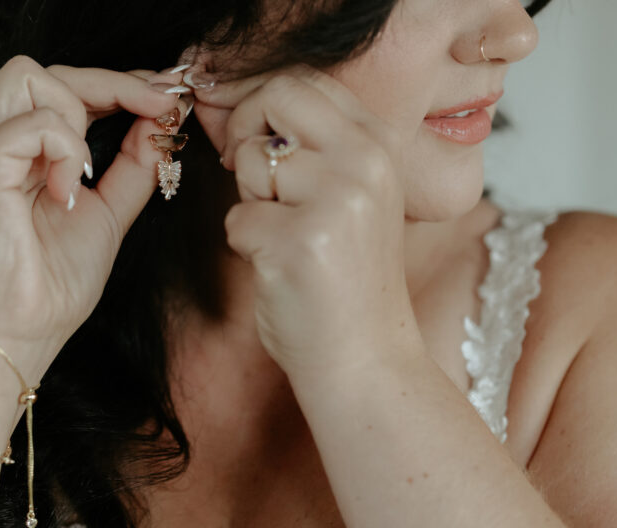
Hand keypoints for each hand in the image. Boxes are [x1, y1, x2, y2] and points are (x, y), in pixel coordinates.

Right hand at [0, 56, 181, 363]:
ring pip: (31, 76)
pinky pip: (35, 121)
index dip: (118, 85)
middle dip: (110, 83)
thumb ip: (131, 165)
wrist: (16, 337)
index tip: (167, 100)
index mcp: (20, 152)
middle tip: (159, 108)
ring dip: (78, 118)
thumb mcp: (108, 214)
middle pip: (46, 69)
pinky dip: (65, 150)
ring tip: (82, 178)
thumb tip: (161, 120)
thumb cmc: (49, 287)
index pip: (64, 86)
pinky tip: (66, 194)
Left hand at [191, 65, 425, 382]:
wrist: (366, 357)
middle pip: (275, 98)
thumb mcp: (351, 198)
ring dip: (251, 201)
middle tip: (250, 175)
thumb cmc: (347, 280)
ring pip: (249, 162)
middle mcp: (363, 163)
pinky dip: (247, 246)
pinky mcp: (297, 241)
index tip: (252, 137)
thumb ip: (315, 150)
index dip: (262, 103)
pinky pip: (238, 219)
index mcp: (378, 146)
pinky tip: (282, 270)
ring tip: (285, 237)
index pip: (305, 80)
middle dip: (244, 131)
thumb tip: (244, 112)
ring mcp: (333, 200)